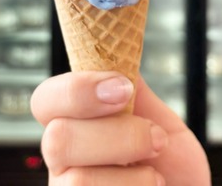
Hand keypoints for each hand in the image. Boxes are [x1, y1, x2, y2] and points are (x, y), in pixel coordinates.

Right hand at [31, 71, 210, 184]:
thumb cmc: (174, 173)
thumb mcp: (163, 124)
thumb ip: (136, 94)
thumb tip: (117, 50)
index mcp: (78, 126)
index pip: (47, 99)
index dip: (77, 90)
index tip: (123, 88)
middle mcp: (64, 161)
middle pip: (57, 138)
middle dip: (117, 136)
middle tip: (156, 140)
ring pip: (77, 181)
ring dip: (133, 176)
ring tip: (156, 177)